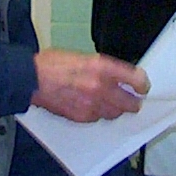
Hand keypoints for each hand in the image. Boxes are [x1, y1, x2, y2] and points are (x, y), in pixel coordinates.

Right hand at [29, 50, 145, 123]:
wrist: (32, 79)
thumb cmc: (53, 64)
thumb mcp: (83, 56)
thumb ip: (103, 67)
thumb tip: (119, 76)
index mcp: (102, 67)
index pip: (136, 79)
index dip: (143, 84)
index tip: (143, 86)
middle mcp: (100, 87)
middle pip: (130, 103)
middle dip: (134, 102)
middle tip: (134, 100)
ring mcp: (92, 104)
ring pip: (116, 113)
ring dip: (117, 109)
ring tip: (113, 104)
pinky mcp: (82, 116)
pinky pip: (99, 118)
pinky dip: (100, 114)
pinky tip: (95, 107)